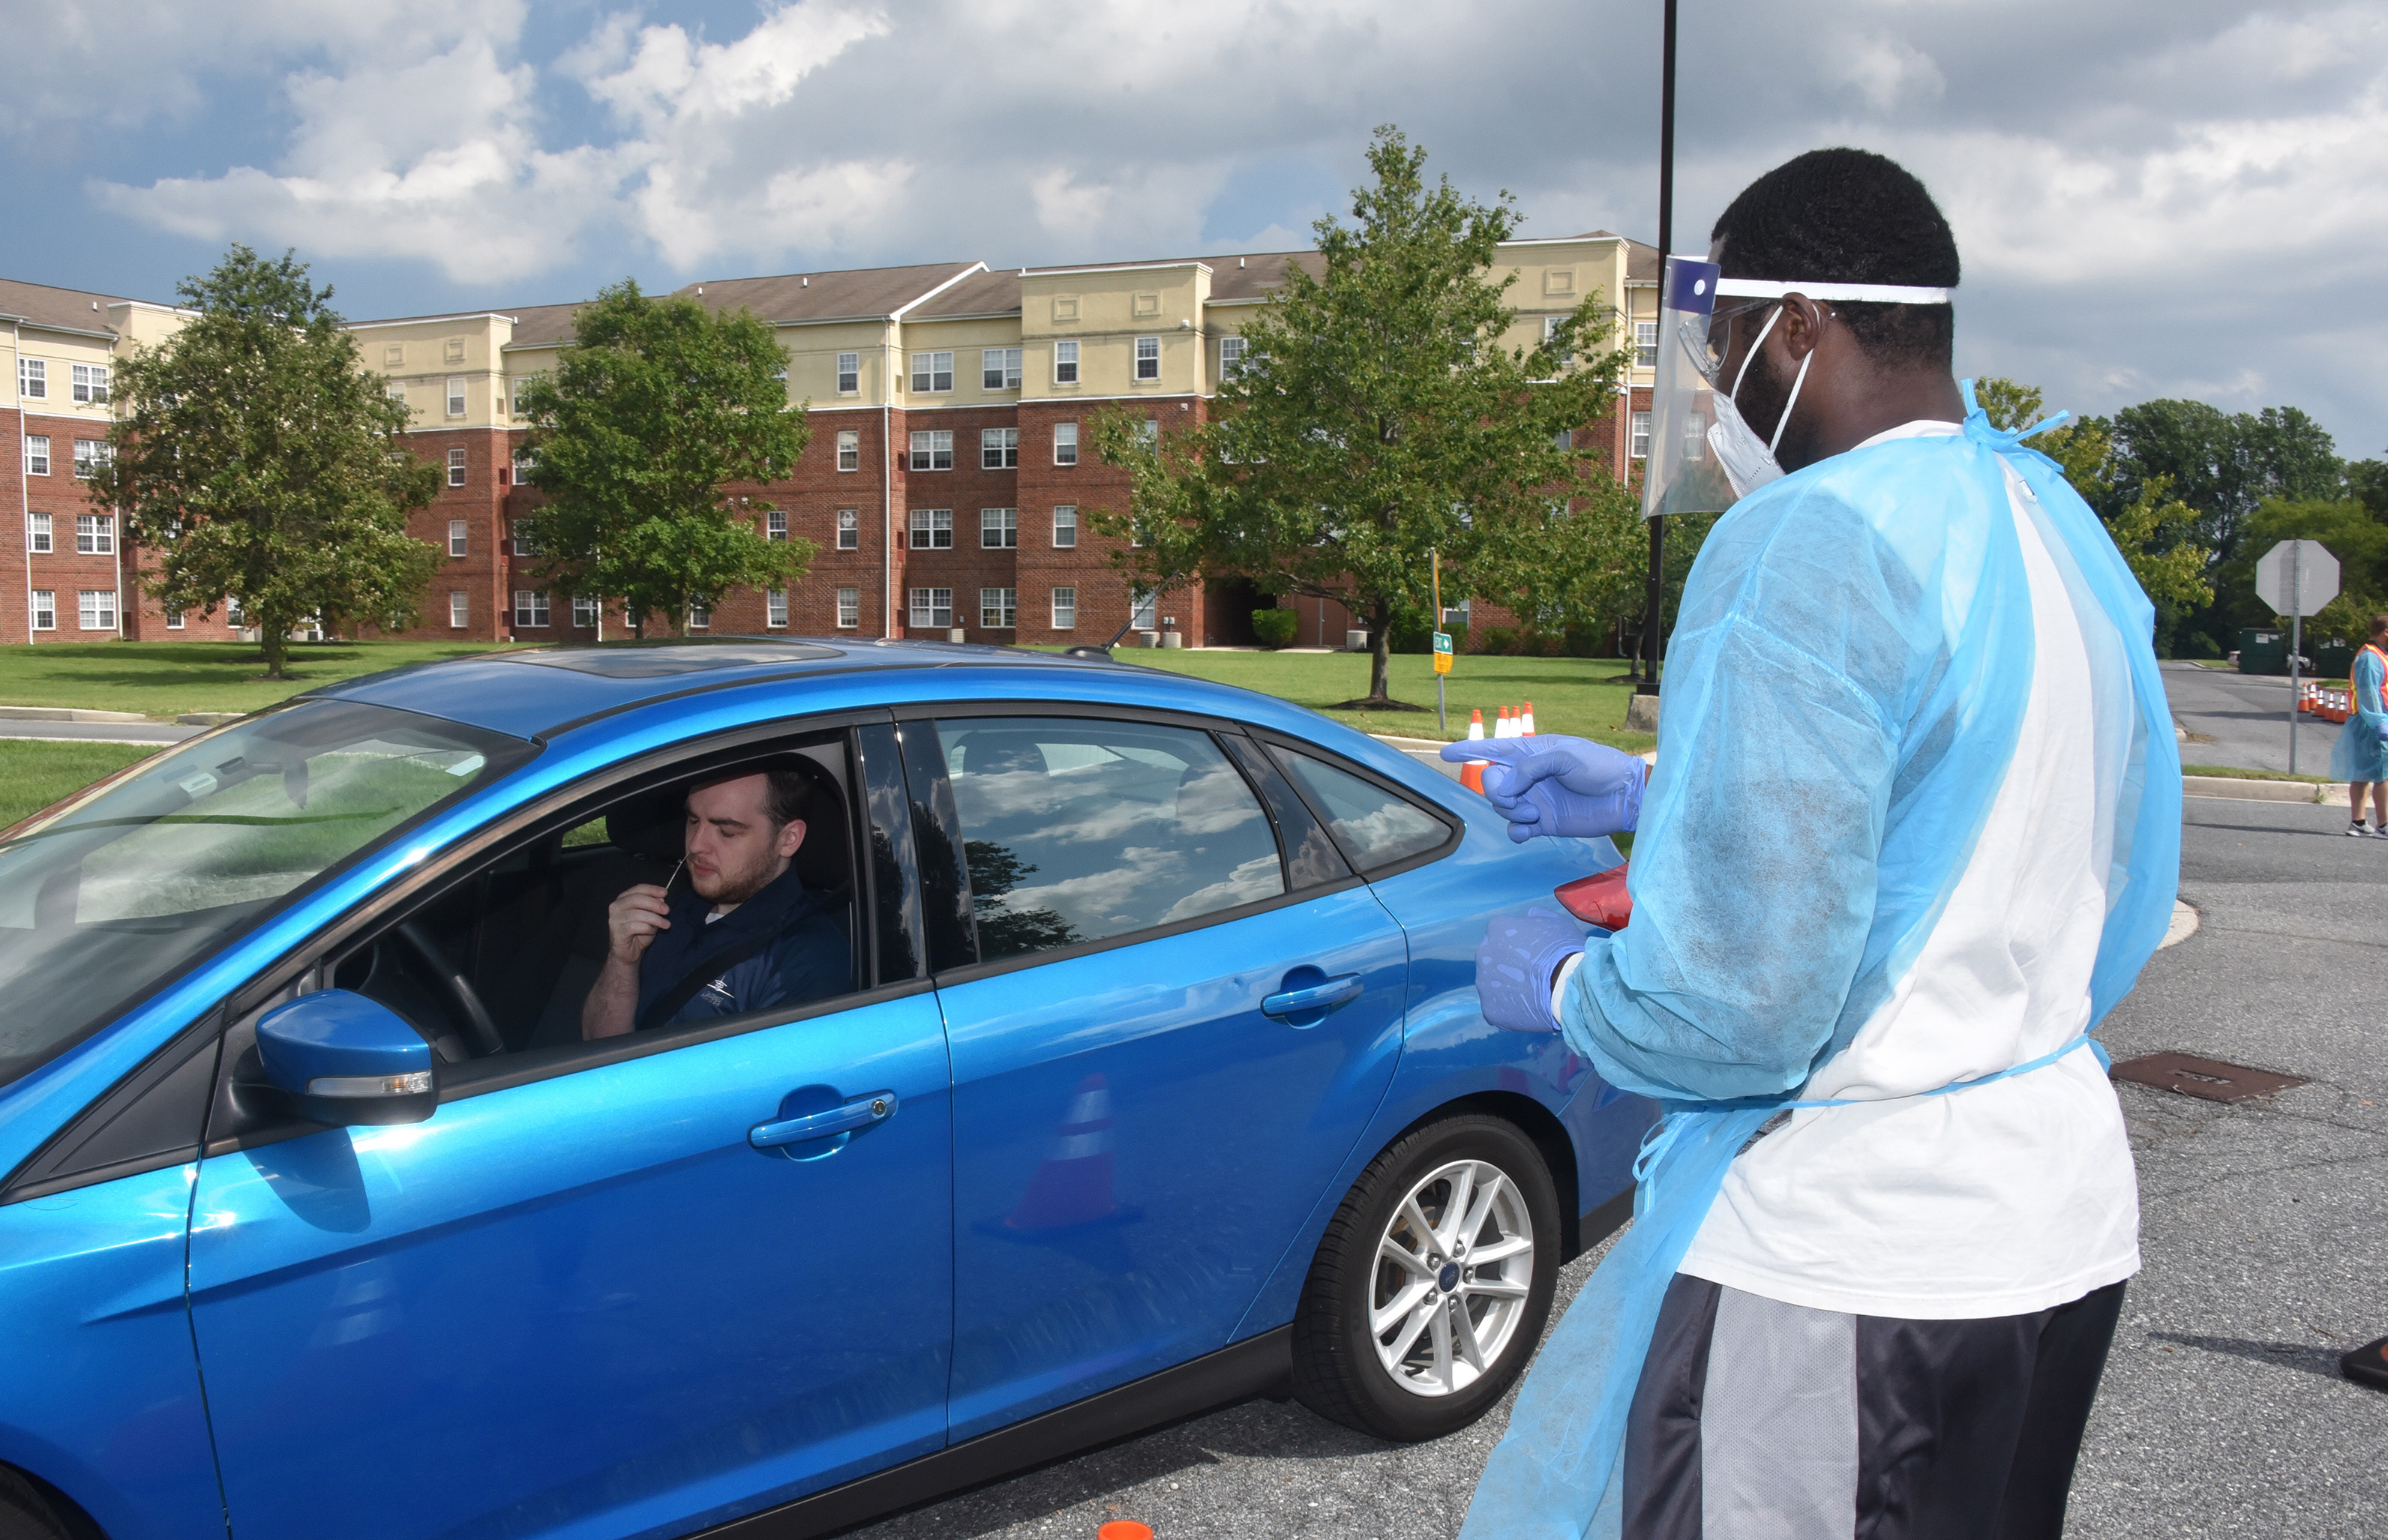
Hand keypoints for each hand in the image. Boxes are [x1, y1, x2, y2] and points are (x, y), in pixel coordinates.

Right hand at [604, 884, 671, 964]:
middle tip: (667, 910)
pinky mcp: (616, 931)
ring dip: (655, 919)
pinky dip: (647, 928)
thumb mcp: (650, 917)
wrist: (628, 953)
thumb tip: (661, 898)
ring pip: (637, 914)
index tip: (665, 893)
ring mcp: (614, 919)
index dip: (652, 889)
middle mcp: (616, 906)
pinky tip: (652, 932)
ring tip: (665, 925)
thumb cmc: (639, 933)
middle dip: (654, 904)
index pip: (638, 889)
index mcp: (623, 899)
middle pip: (637, 899)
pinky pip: (635, 926)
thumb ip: (654, 906)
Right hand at [1440, 735, 1644, 841]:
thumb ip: (1531, 768)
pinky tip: (1529, 830)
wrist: (1624, 797)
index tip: (1446, 753)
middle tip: (1519, 798)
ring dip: (1512, 812)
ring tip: (1535, 813)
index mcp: (1531, 752)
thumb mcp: (1565, 756)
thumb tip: (1506, 786)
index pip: (1493, 749)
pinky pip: (1515, 830)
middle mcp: (1528, 777)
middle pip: (1491, 784)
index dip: (1469, 750)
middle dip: (1497, 793)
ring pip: (1501, 808)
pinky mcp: (1542, 823)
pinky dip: (1517, 831)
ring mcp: (1534, 800)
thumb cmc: (1599, 766)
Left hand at [1475, 907, 1584, 1033]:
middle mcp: (1483, 953)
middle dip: (1507, 965)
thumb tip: (1529, 915)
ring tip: (1531, 995)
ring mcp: (1484, 983)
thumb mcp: (1557, 922)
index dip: (1518, 945)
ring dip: (1506, 988)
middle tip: (1531, 975)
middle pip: (1492, 959)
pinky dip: (1509, 1010)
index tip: (1533, 955)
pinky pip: (1497, 1008)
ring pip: (1492, 985)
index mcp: (1497, 928)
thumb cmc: (1566, 950)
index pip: (1501, 934)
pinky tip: (1528, 1009)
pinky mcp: (1489, 1009)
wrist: (1570, 987)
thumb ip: (1538, 916)